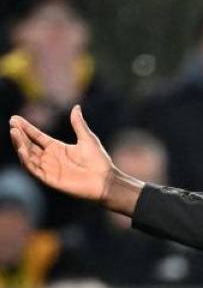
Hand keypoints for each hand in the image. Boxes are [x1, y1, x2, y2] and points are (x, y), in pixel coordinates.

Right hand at [10, 105, 143, 214]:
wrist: (106, 180)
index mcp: (57, 148)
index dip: (26, 128)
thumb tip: (76, 107)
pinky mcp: (49, 178)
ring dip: (20, 145)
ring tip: (14, 133)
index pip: (37, 136)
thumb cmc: (99, 161)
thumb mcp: (88, 139)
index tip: (15, 119)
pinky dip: (26, 160)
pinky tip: (22, 149)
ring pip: (28, 156)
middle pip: (29, 145)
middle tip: (12, 124)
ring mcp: (49, 168)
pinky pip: (33, 169)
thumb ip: (78, 124)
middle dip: (19, 135)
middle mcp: (50, 158)